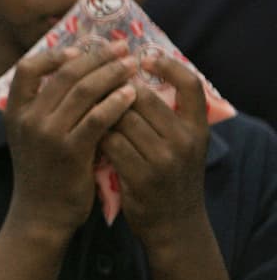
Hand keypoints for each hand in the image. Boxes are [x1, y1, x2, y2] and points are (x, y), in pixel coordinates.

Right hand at [4, 42, 137, 234]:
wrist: (42, 214)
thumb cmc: (43, 172)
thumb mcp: (30, 137)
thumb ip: (44, 108)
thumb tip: (75, 74)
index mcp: (14, 112)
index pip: (27, 68)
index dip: (55, 54)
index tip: (80, 50)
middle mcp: (27, 119)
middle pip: (64, 74)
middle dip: (97, 57)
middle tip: (122, 49)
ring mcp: (47, 135)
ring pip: (84, 90)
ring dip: (112, 74)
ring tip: (132, 67)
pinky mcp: (71, 151)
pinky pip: (98, 117)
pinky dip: (117, 101)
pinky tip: (132, 94)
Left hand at [101, 53, 209, 244]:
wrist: (173, 225)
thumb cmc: (170, 178)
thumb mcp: (182, 145)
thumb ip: (167, 116)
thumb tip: (134, 77)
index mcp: (197, 128)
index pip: (190, 84)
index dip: (168, 65)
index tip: (144, 55)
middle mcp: (185, 141)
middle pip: (143, 98)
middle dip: (115, 89)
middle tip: (94, 83)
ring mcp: (163, 160)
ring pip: (121, 119)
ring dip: (99, 111)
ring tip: (84, 107)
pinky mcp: (140, 177)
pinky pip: (109, 143)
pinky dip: (94, 135)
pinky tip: (82, 133)